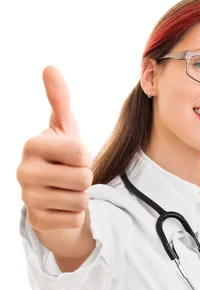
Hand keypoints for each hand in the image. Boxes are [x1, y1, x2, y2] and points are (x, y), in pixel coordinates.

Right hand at [16, 66, 92, 231]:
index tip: (75, 158)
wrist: (55, 198)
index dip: (86, 157)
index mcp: (32, 145)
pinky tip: (64, 208)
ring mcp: (28, 199)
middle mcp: (24, 171)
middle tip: (73, 177)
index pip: (80, 153)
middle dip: (85, 179)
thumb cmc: (63, 160)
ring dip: (81, 198)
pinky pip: (75, 219)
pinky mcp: (37, 222)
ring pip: (80, 200)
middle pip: (82, 178)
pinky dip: (76, 215)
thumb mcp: (64, 130)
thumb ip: (60, 100)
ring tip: (69, 192)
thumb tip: (50, 68)